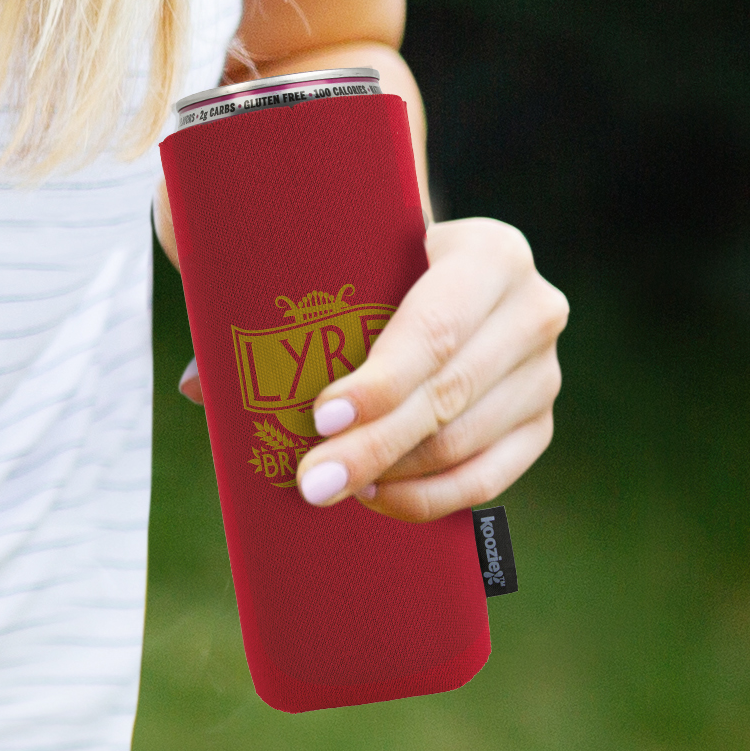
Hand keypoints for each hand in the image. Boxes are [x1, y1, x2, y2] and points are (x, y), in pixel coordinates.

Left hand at [293, 211, 565, 517]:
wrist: (436, 278)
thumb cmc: (376, 264)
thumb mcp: (352, 256)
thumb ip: (292, 297)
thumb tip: (204, 381)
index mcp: (493, 254)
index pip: (435, 330)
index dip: (381, 381)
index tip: (323, 417)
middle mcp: (533, 310)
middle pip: (448, 393)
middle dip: (373, 443)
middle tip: (313, 480)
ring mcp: (545, 371)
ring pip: (465, 440)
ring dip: (395, 472)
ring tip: (334, 483)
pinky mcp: (539, 423)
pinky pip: (489, 476)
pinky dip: (431, 496)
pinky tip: (378, 495)